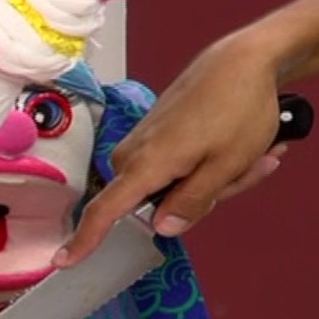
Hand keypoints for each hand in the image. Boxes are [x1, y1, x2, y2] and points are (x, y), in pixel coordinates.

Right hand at [55, 35, 287, 266]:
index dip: (86, 239)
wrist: (244, 58)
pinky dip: (214, 161)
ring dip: (217, 178)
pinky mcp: (157, 132)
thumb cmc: (239, 107)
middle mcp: (136, 152)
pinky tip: (243, 145)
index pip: (107, 210)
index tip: (64, 260)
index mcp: (148, 164)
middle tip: (245, 172)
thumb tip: (162, 228)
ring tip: (254, 154)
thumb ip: (192, 202)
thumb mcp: (227, 165)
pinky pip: (180, 165)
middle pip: (157, 203)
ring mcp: (145, 140)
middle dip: (205, 197)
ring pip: (175, 184)